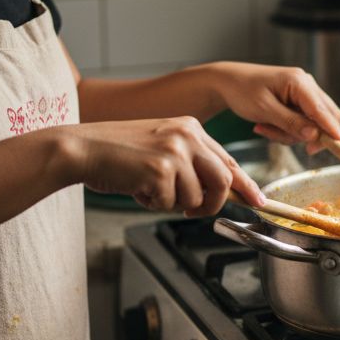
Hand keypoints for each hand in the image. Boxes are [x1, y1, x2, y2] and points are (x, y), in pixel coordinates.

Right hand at [53, 117, 264, 215]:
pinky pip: (169, 203)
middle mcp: (188, 135)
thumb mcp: (161, 148)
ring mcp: (175, 151)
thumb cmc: (117, 152)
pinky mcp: (161, 169)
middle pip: (223, 181)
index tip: (259, 201)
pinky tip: (136, 188)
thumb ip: (191, 163)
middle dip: (211, 204)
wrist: (81, 148)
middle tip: (191, 211)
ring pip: (196, 198)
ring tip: (149, 189)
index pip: (228, 160)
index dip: (246, 185)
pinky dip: (152, 203)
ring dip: (173, 204)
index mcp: (190, 127)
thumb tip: (222, 190)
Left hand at [208, 62, 339, 152]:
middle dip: (308, 134)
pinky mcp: (299, 101)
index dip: (332, 128)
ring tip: (265, 129)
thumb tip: (314, 135)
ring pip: (314, 122)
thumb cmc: (243, 92)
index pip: (322, 109)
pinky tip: (267, 125)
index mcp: (299, 82)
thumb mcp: (264, 110)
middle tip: (295, 147)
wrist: (228, 83)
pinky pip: (303, 122)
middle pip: (326, 116)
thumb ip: (290, 122)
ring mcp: (304, 92)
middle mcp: (306, 84)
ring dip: (291, 133)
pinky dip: (288, 129)